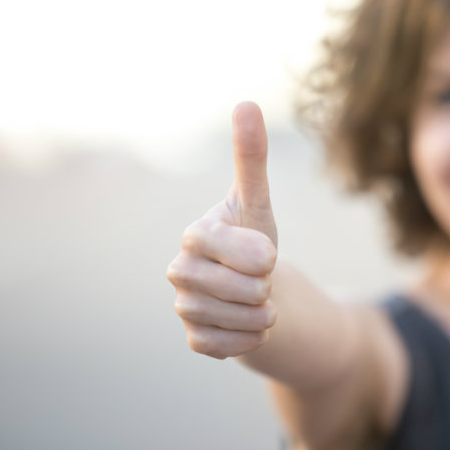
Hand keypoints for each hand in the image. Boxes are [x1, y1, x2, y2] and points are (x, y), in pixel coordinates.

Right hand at [167, 102, 278, 358]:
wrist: (256, 286)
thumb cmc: (255, 239)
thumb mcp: (258, 200)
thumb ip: (251, 157)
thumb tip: (246, 102)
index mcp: (195, 235)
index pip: (218, 245)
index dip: (253, 253)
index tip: (269, 252)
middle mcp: (180, 270)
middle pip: (231, 289)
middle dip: (262, 286)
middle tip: (263, 279)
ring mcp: (184, 306)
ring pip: (232, 319)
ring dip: (261, 314)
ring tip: (262, 301)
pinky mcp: (194, 338)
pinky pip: (225, 346)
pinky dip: (250, 338)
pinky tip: (252, 324)